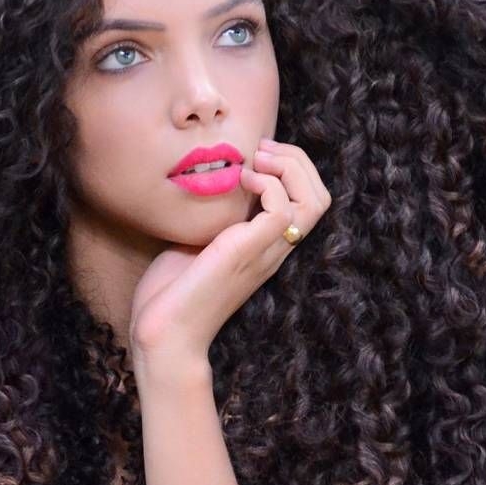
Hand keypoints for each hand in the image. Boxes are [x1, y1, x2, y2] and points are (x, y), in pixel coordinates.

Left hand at [128, 138, 330, 367]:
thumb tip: (208, 182)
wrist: (165, 334)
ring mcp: (265, 252)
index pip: (309, 202)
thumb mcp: (197, 241)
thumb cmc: (173, 293)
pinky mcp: (246, 252)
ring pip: (313, 201)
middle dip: (297, 160)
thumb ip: (213, 216)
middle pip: (320, 197)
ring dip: (288, 168)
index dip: (293, 169)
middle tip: (261, 151)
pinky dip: (267, 184)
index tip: (256, 156)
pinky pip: (282, 209)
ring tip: (256, 162)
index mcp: (267, 247)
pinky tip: (240, 181)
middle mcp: (274, 249)